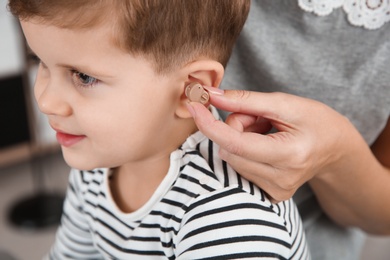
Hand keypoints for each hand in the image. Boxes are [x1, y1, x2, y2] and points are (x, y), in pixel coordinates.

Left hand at [187, 90, 357, 201]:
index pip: (236, 144)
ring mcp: (275, 192)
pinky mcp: (270, 196)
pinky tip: (264, 146)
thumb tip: (210, 96)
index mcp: (290, 155)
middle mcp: (281, 180)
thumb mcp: (285, 103)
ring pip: (232, 159)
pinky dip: (244, 153)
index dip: (210, 124)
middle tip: (258, 118)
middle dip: (234, 128)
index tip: (195, 104)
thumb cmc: (316, 121)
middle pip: (230, 150)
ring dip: (239, 140)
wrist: (335, 148)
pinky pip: (239, 169)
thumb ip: (245, 101)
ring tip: (265, 132)